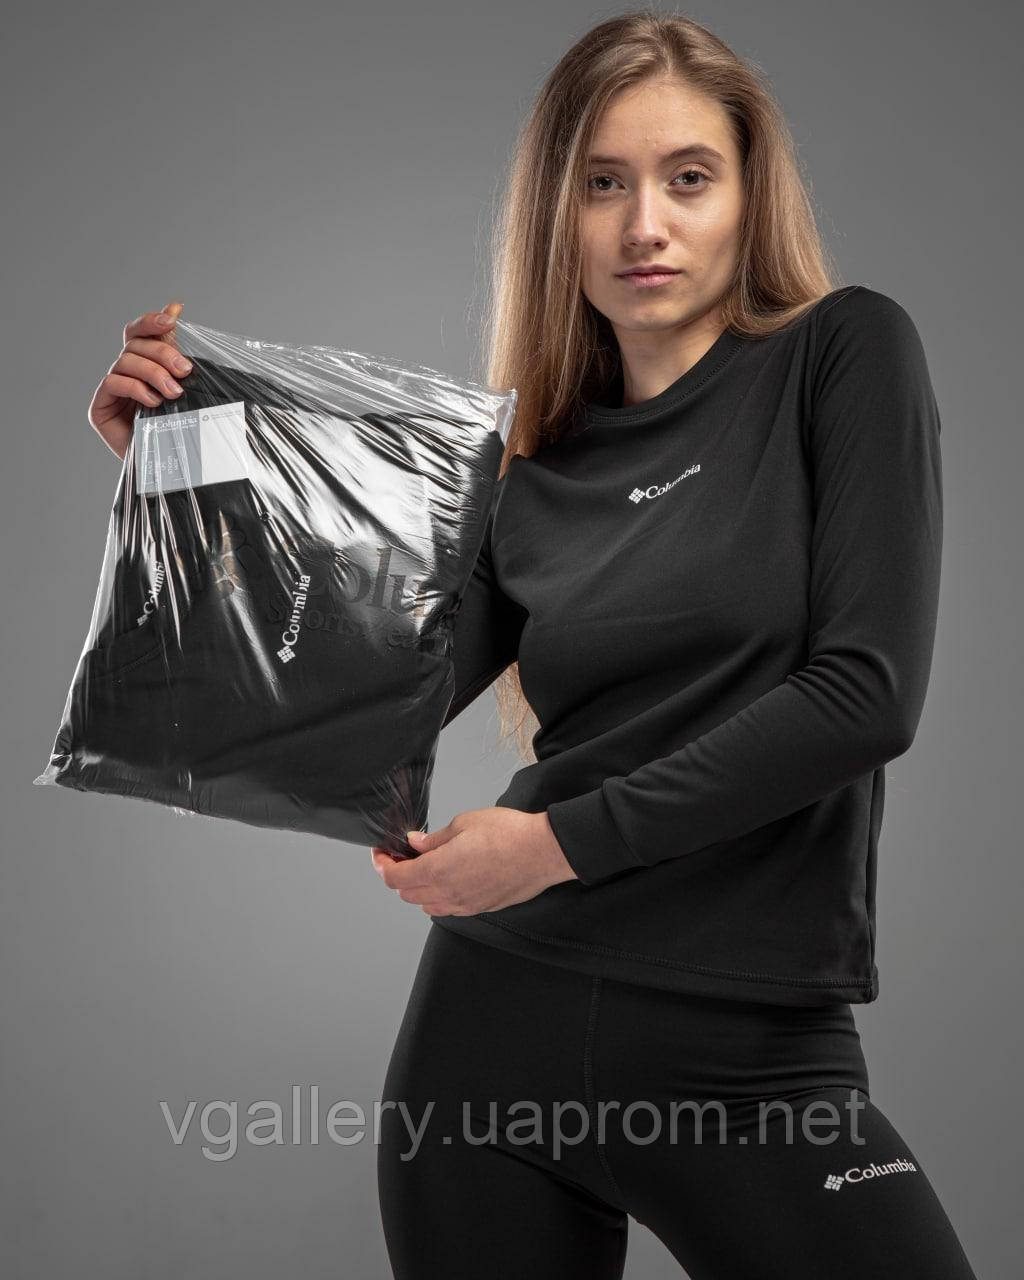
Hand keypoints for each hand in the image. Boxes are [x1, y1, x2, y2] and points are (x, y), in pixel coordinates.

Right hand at [89, 300, 190, 461]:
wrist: (176, 471)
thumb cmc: (184, 429)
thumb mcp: (186, 386)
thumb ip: (177, 350)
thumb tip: (175, 305)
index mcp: (143, 366)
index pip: (137, 333)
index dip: (151, 321)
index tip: (173, 318)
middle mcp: (124, 374)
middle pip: (134, 345)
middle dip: (162, 353)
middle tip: (185, 370)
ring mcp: (110, 391)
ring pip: (125, 361)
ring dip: (153, 373)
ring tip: (174, 392)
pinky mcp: (100, 409)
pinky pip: (113, 383)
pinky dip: (135, 388)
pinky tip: (153, 402)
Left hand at [370, 807, 577, 915]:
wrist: (543, 852)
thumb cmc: (509, 834)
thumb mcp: (464, 824)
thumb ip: (434, 839)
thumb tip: (415, 844)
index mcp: (438, 870)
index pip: (394, 877)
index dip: (382, 864)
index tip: (382, 853)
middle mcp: (448, 893)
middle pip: (406, 894)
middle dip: (397, 874)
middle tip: (402, 855)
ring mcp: (464, 904)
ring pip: (425, 905)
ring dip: (417, 888)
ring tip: (424, 866)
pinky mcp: (480, 908)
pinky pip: (447, 908)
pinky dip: (437, 896)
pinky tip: (448, 878)